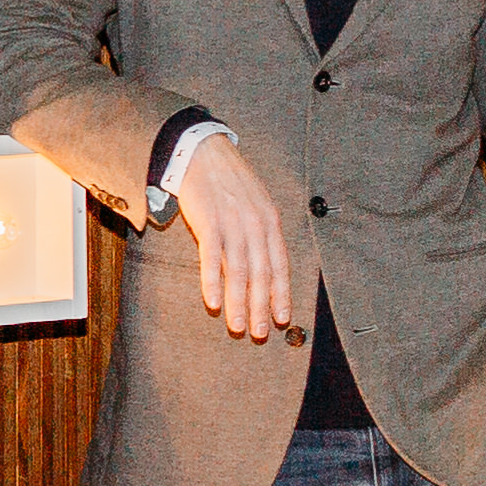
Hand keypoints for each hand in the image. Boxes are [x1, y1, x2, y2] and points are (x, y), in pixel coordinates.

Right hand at [176, 142, 299, 344]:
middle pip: (261, 273)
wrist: (202, 151)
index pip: (280, 265)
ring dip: (238, 303)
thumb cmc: (229, 180)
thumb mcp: (256, 202)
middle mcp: (255, 223)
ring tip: (237, 327)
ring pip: (238, 271)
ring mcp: (232, 222)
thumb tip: (265, 264)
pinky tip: (213, 302)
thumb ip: (261, 231)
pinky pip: (212, 257)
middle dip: (261, 307)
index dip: (281, 294)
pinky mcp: (208, 220)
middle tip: (260, 334)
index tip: (283, 318)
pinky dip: (212, 281)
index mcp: (270, 220)